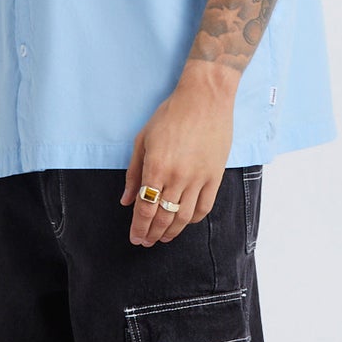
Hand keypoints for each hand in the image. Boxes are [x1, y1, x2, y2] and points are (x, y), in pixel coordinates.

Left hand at [119, 64, 237, 245]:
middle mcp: (177, 177)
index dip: (138, 228)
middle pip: (163, 217)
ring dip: (171, 231)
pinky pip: (204, 207)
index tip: (135, 238)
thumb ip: (133, 173)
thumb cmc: (170, 115)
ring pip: (183, 217)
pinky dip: (192, 219)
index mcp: (156, 168)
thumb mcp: (142, 140)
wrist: (205, 99)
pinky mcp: (215, 176)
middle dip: (152, 234)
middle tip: (145, 242)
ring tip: (162, 238)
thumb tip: (126, 201)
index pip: (145, 209)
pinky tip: (184, 222)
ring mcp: (198, 178)